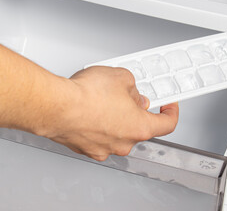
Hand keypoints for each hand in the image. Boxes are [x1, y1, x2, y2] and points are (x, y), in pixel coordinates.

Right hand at [36, 66, 178, 160]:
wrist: (55, 107)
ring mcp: (104, 149)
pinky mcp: (86, 148)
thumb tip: (132, 93)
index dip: (171, 113)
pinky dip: (98, 125)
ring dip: (115, 118)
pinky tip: (90, 110)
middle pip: (138, 127)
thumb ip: (134, 87)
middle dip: (135, 110)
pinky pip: (99, 136)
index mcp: (139, 127)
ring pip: (117, 132)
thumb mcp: (122, 77)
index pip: (167, 124)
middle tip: (125, 95)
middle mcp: (123, 143)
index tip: (169, 106)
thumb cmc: (86, 96)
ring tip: (102, 100)